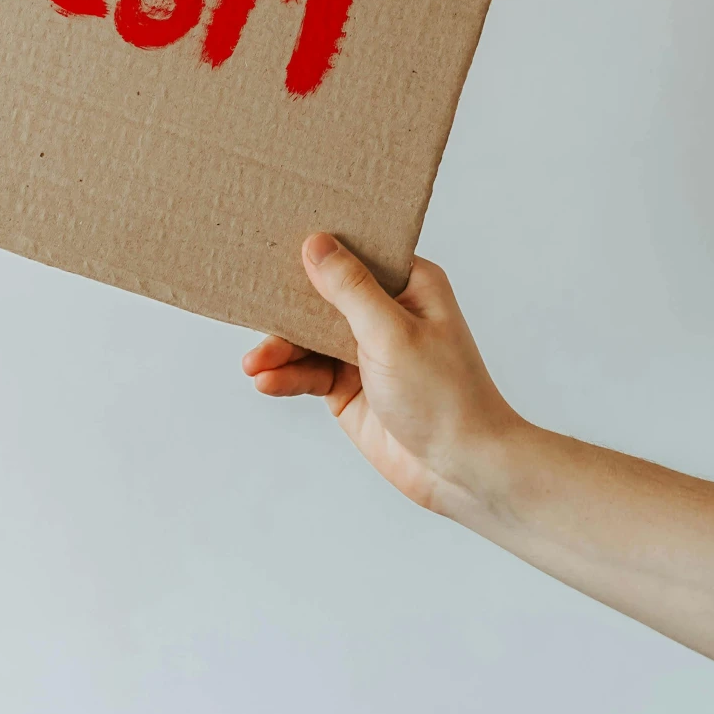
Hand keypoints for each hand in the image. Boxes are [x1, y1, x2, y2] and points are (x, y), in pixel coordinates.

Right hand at [242, 233, 524, 517]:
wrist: (462, 471)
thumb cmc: (446, 397)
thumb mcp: (392, 333)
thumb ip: (350, 288)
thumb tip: (315, 242)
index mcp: (409, 284)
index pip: (354, 252)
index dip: (316, 247)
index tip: (274, 242)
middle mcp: (386, 312)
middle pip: (321, 295)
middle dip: (286, 307)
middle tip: (252, 309)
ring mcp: (365, 350)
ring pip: (308, 337)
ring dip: (280, 349)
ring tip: (255, 364)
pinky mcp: (349, 386)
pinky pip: (308, 372)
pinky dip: (286, 376)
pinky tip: (267, 381)